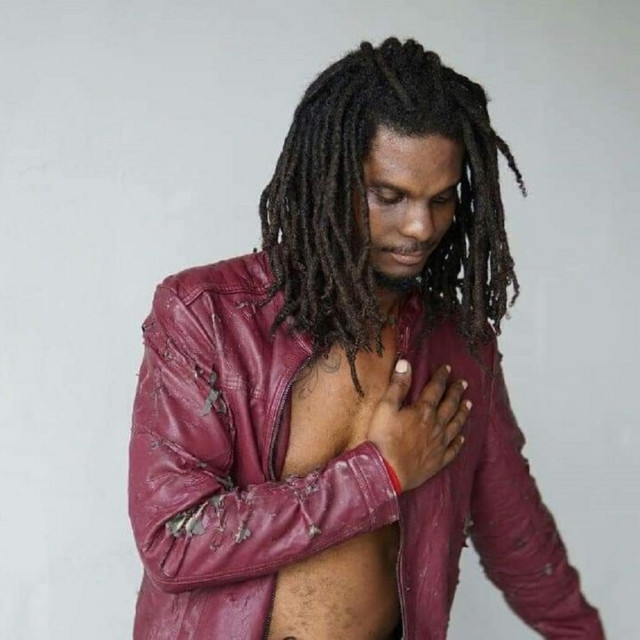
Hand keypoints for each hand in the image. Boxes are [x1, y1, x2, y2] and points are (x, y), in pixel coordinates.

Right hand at [366, 360, 470, 491]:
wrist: (386, 470)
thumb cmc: (383, 438)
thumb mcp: (385, 407)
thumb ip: (397, 385)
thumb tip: (406, 364)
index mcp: (423, 411)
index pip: (435, 389)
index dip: (441, 377)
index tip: (447, 368)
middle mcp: (436, 426)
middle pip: (450, 405)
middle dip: (456, 392)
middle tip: (464, 383)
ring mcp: (439, 444)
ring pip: (456, 425)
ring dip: (462, 413)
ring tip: (469, 404)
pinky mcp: (438, 461)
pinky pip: (453, 450)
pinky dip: (459, 442)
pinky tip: (462, 438)